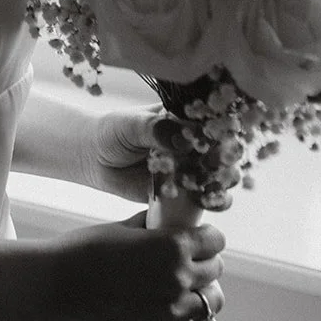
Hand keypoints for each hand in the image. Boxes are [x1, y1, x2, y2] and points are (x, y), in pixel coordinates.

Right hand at [55, 212, 225, 320]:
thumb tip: (170, 223)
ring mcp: (173, 309)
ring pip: (214, 301)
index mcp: (173, 244)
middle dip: (203, 262)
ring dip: (204, 292)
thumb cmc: (87, 249)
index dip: (206, 237)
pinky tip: (194, 318)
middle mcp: (179, 276)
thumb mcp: (125, 226)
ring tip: (187, 289)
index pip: (215, 240)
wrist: (61, 283)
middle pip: (215, 268)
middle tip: (185, 262)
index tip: (196, 239)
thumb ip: (155, 226)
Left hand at [81, 110, 236, 208]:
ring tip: (212, 188)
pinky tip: (206, 203)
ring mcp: (190, 168)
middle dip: (226, 160)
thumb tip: (181, 138)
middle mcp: (192, 143)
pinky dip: (212, 202)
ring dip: (223, 183)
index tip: (214, 140)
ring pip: (221, 176)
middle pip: (224, 150)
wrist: (94, 159)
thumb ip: (154, 129)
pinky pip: (205, 198)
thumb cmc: (112, 133)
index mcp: (183, 118)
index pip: (212, 121)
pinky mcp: (184, 192)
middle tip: (214, 167)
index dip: (220, 130)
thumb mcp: (130, 125)